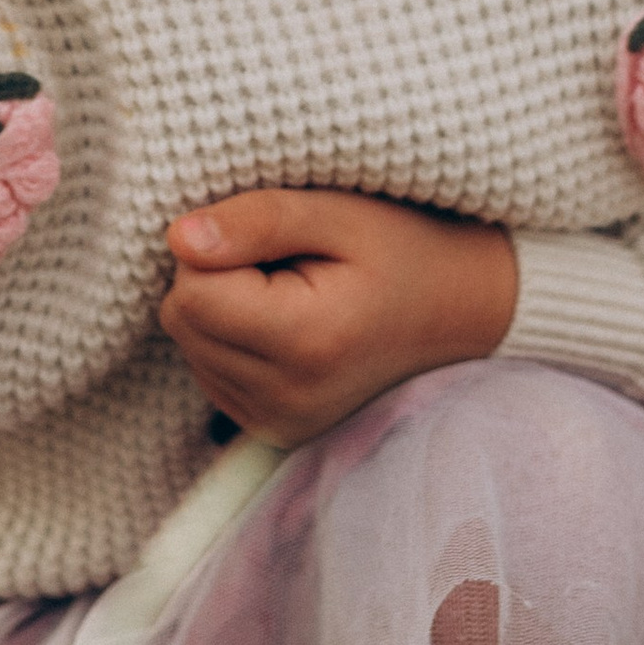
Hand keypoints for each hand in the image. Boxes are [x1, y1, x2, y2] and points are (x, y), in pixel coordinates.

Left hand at [160, 189, 517, 445]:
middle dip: (216, 277)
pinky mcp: (275, 430)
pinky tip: (288, 322)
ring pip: (191, 346)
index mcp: (306, 343)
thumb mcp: (339, 214)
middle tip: (287, 261)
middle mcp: (289, 399)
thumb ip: (256, 220)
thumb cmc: (406, 249)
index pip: (190, 292)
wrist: (466, 311)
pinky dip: (234, 338)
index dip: (218, 248)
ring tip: (295, 290)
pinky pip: (210, 371)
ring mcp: (281, 423)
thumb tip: (177, 238)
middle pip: (183, 321)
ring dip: (224, 308)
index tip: (277, 238)